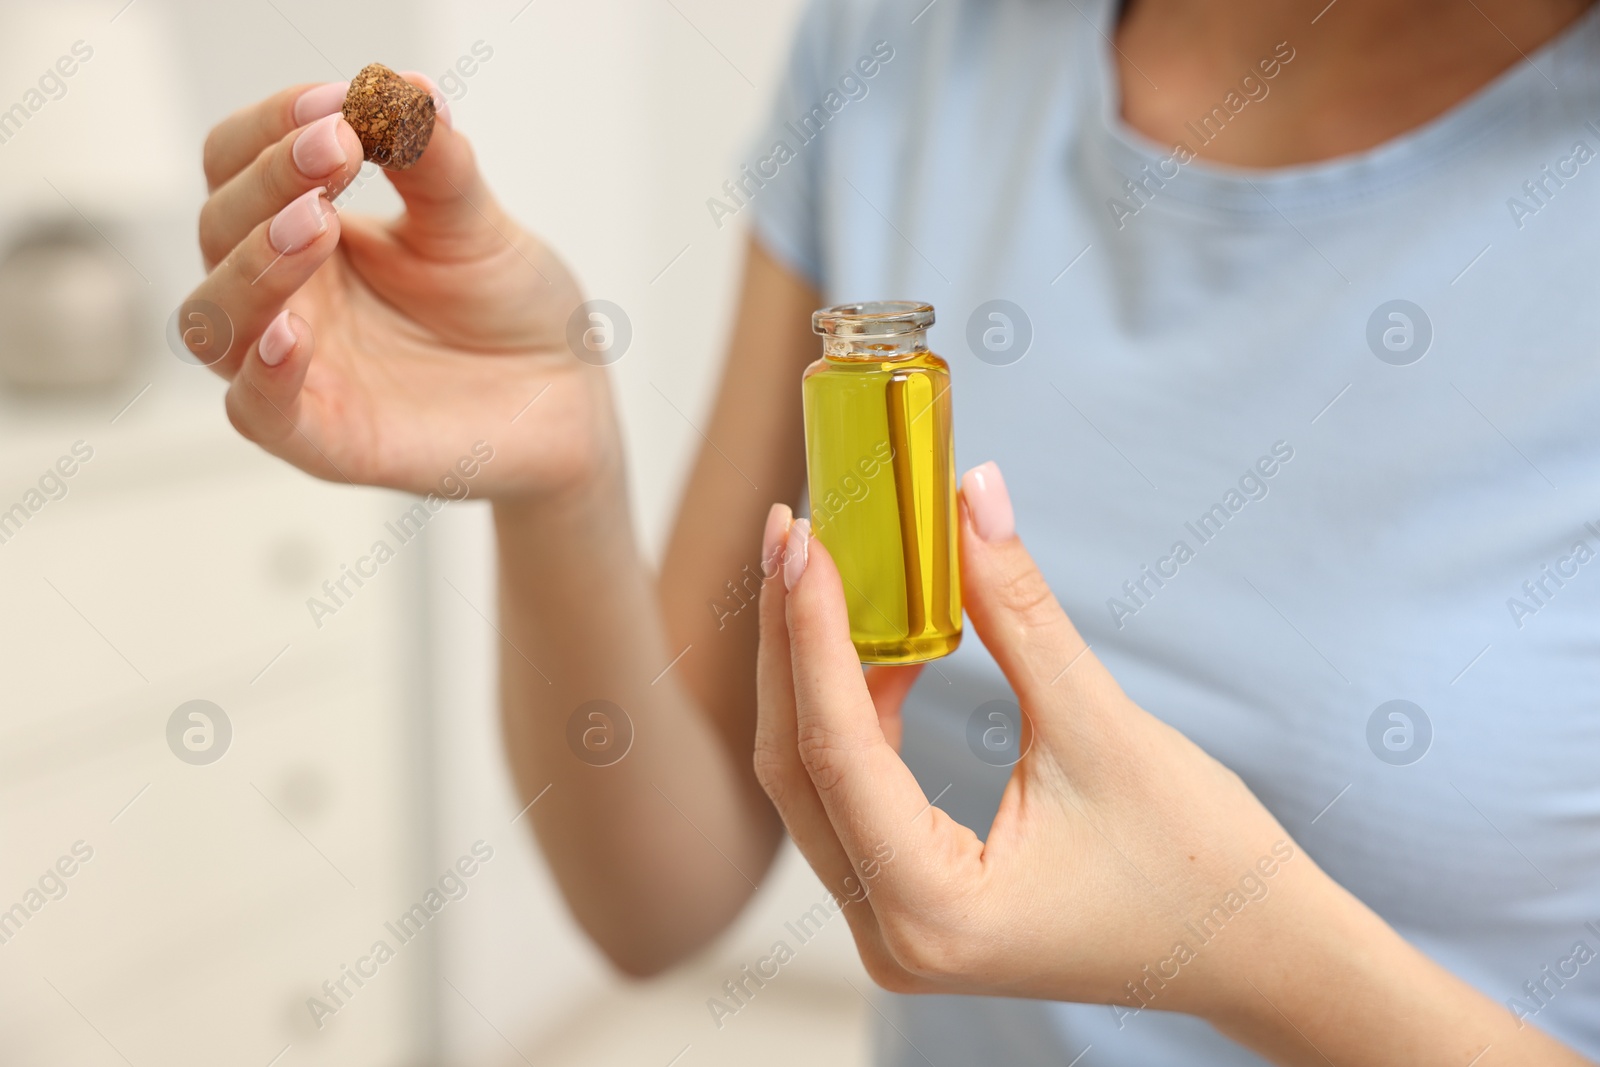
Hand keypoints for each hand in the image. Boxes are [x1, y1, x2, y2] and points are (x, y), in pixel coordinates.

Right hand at [186, 77, 612, 501]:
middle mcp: (285, 297)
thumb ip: (433, 161)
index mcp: (304, 231)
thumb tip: (402, 88)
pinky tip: (293, 335)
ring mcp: (297, 371)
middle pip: (218, 229)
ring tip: (316, 224)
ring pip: (215, 320)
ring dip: (254, 266)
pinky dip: (265, 375)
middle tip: (338, 150)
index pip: (238, 164)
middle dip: (269, 183)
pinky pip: (259, 413)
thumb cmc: (506, 304)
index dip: (272, 128)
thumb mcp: (472, 221)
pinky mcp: (325, 440)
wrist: (566, 394)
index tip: (339, 105)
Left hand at [755, 464, 1598, 1065]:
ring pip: (815, 777)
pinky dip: (858, 712)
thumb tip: (973, 493)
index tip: (805, 537)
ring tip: (833, 571)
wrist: (1257, 954)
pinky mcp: (912, 900)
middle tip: (793, 532)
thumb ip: (1021, 611)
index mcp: (932, 911)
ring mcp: (894, 925)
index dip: (812, 631)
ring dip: (817, 671)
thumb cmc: (1201, 864)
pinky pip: (853, 792)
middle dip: (791, 640)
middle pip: (799, 763)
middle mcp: (891, 935)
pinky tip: (890, 646)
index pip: (836, 748)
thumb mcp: (1103, 726)